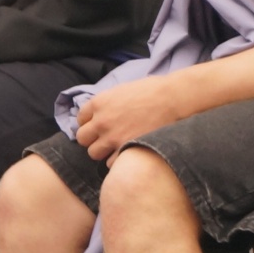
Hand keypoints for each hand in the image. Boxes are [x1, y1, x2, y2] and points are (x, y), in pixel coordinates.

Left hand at [74, 74, 195, 160]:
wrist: (173, 98)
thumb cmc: (153, 90)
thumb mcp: (123, 90)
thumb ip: (108, 103)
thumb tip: (102, 112)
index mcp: (99, 102)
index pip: (80, 119)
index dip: (90, 123)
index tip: (99, 126)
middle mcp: (101, 121)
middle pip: (83, 138)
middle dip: (93, 139)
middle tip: (106, 138)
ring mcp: (112, 137)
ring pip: (94, 153)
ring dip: (103, 151)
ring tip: (117, 147)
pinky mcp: (125, 149)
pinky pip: (111, 163)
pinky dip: (117, 160)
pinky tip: (127, 153)